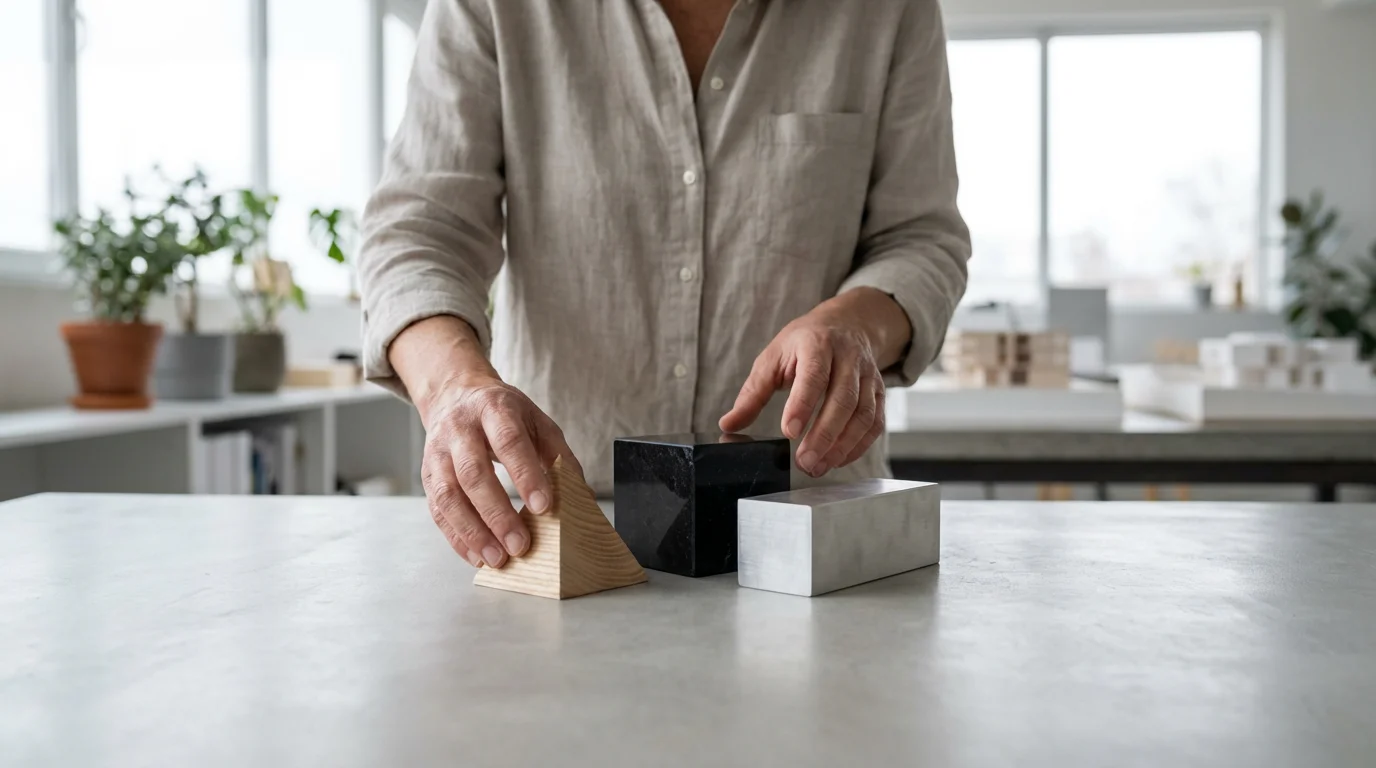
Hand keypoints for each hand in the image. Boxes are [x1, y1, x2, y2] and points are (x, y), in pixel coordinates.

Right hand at [390, 316, 580, 568]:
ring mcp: (438, 452)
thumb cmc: (504, 414)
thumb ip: (559, 455)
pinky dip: (457, 537)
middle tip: (520, 545)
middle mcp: (460, 429)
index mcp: (493, 409)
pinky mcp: (427, 475)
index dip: (526, 475)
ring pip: (449, 496)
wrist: (456, 396)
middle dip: (497, 514)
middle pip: (473, 473)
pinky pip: (437, 511)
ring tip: (497, 559)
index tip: (544, 507)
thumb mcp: (537, 421)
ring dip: (473, 532)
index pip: (509, 442)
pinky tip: (477, 555)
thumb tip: (582, 496)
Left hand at [719, 289, 908, 476]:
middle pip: (843, 399)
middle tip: (804, 461)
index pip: (814, 375)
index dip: (803, 404)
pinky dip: (858, 446)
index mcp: (817, 344)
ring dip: (842, 446)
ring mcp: (868, 375)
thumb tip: (729, 425)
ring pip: (863, 414)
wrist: (848, 324)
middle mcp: (848, 357)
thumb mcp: (773, 358)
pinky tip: (838, 459)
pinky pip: (875, 423)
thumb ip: (752, 394)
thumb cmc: (804, 343)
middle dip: (824, 435)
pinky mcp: (879, 392)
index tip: (789, 432)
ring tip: (818, 466)